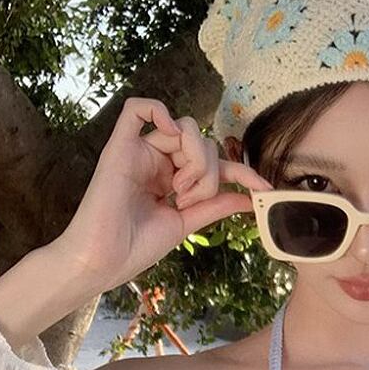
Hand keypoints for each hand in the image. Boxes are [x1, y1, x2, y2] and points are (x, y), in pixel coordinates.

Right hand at [54, 97, 271, 292]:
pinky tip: (170, 134)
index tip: (266, 188)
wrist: (103, 261)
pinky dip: (160, 112)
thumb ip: (214, 206)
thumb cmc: (135, 248)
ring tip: (178, 191)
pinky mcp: (119, 147)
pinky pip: (138, 108)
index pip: (215, 164)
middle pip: (203, 144)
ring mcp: (139, 152)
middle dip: (209, 172)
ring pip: (185, 130)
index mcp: (172, 180)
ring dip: (195, 160)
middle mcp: (158, 162)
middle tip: (189, 201)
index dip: (243, 171)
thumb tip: (248, 196)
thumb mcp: (186, 223)